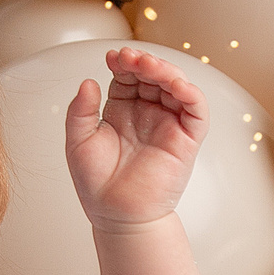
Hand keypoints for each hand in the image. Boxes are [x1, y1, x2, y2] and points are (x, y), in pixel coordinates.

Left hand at [62, 45, 207, 232]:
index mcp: (123, 110)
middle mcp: (148, 113)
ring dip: (165, 70)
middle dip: (143, 62)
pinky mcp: (187, 139)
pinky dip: (191, 93)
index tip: (112, 58)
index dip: (123, 63)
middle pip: (153, 75)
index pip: (128, 76)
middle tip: (130, 58)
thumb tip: (88, 82)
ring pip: (176, 86)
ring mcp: (168, 124)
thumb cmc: (98, 185)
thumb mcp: (78, 141)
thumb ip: (80, 111)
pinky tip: (176, 84)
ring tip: (148, 66)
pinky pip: (196, 110)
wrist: (116, 216)